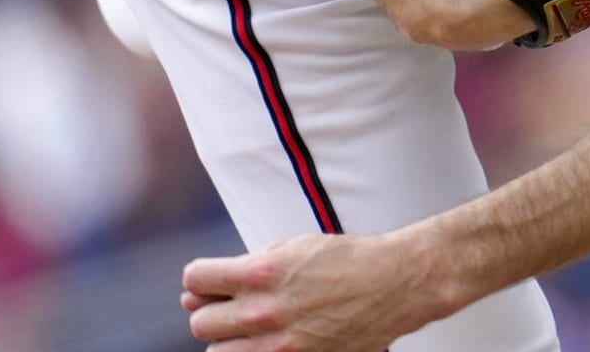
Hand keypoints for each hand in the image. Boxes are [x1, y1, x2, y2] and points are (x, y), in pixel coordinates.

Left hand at [182, 232, 452, 350]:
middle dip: (214, 312)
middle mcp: (264, 313)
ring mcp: (280, 346)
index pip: (195, 279)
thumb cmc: (345, 261)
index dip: (202, 279)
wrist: (394, 285)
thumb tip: (196, 291)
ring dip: (230, 340)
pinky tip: (272, 341)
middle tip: (240, 306)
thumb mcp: (292, 247)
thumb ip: (243, 268)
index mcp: (261, 273)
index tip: (213, 282)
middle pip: (199, 323)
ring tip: (258, 327)